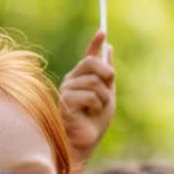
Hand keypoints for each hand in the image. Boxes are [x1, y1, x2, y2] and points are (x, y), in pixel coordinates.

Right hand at [60, 30, 114, 172]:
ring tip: (96, 109)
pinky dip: (95, 106)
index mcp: (82, 77)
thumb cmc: (95, 121)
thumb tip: (108, 48)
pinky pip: (90, 95)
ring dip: (103, 98)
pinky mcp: (65, 100)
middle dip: (107, 74)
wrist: (87, 140)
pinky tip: (88, 114)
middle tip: (109, 86)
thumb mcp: (107, 94)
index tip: (103, 32)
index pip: (89, 56)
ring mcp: (67, 88)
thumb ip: (107, 74)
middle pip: (92, 63)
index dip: (95, 43)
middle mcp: (72, 79)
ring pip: (95, 82)